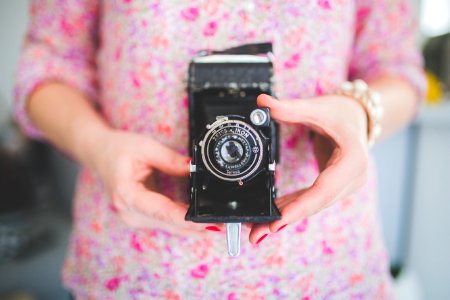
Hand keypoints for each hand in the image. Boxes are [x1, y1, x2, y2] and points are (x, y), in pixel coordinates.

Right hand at [88, 129, 223, 235]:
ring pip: (170, 227)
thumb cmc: (118, 149)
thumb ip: (172, 160)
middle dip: (198, 227)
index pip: (162, 211)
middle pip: (169, 224)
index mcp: (127, 195)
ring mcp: (135, 218)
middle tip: (225, 225)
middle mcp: (130, 212)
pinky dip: (185, 223)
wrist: (99, 153)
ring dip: (194, 228)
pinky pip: (167, 223)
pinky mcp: (142, 217)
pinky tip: (203, 222)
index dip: (187, 219)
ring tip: (220, 225)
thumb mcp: (146, 147)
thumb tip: (196, 169)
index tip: (208, 223)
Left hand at [247, 94, 368, 243]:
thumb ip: (290, 108)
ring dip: (286, 217)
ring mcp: (345, 185)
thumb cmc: (341, 112)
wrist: (359, 117)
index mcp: (353, 160)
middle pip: (316, 204)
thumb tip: (262, 102)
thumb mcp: (317, 107)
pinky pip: (312, 200)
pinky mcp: (335, 187)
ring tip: (258, 230)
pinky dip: (293, 208)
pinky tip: (274, 215)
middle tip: (257, 233)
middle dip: (287, 219)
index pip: (324, 189)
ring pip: (313, 206)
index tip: (278, 221)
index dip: (300, 207)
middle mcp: (353, 178)